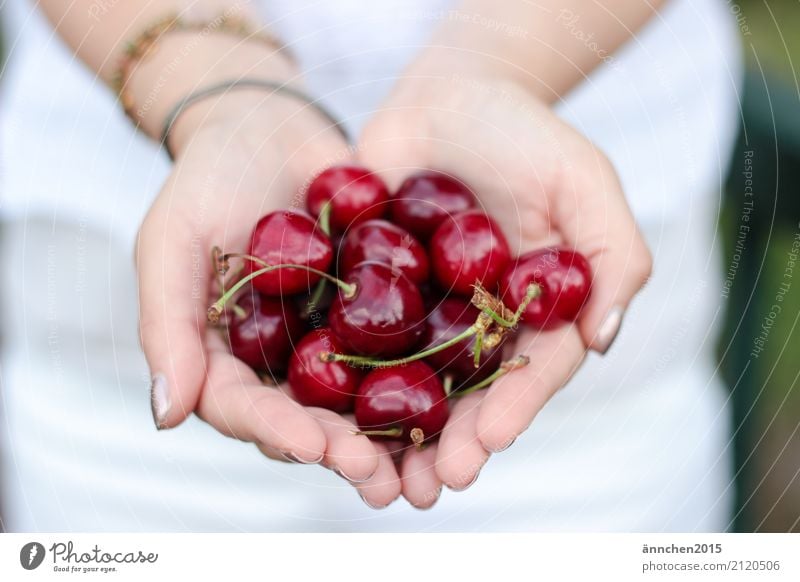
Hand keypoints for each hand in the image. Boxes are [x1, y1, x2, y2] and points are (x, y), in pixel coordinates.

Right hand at [136, 94, 402, 507]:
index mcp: (227, 357)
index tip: (314, 447)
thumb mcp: (172, 242)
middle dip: (342, 450)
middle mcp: (282, 360)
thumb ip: (166, 325)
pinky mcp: (378, 310)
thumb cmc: (208, 179)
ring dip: (389, 437)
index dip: (277, 430)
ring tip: (422, 466)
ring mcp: (332, 338)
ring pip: (360, 399)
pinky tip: (461, 401)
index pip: (246, 408)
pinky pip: (403, 348)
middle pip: (309, 419)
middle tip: (378, 475)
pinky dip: (428, 377)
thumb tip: (166, 416)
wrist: (270, 126)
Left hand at [358, 65, 651, 506]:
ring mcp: (421, 311)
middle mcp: (476, 324)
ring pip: (407, 381)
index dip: (512, 409)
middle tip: (431, 485)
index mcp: (532, 313)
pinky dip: (339, 375)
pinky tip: (319, 409)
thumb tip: (604, 338)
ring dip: (393, 431)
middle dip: (451, 441)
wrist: (450, 94)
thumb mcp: (583, 181)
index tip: (488, 443)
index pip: (528, 372)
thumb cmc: (525, 133)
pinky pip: (352, 334)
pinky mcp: (370, 290)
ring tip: (375, 476)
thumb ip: (612, 256)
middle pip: (465, 394)